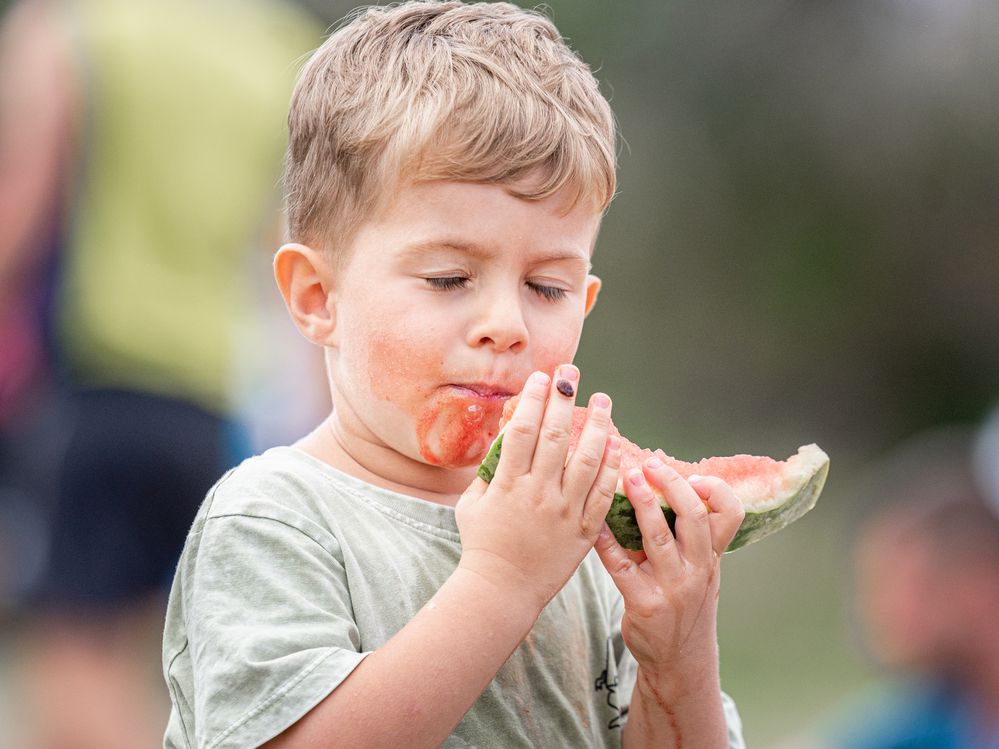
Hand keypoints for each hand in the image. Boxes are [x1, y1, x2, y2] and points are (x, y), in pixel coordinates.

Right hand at [455, 366, 620, 609]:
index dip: (534, 400)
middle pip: (556, 437)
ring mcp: (563, 513)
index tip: (542, 377)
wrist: (501, 591)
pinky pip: (601, 495)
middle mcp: (537, 494)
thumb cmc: (482, 543)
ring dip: (597, 425)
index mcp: (507, 484)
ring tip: (603, 399)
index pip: (523, 431)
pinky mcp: (583, 532)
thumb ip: (488, 467)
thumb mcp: (472, 502)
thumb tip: (504, 430)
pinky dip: (610, 467)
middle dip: (565, 399)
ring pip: (586, 460)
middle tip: (572, 371)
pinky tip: (616, 443)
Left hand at [594, 459, 743, 674]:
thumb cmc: (684, 603)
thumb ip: (688, 535)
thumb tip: (658, 484)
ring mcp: (673, 587)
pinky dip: (606, 541)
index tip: (693, 475)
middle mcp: (698, 570)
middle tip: (651, 465)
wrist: (680, 660)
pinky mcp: (644, 604)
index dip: (715, 490)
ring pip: (658, 536)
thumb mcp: (700, 571)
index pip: (731, 514)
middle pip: (693, 516)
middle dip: (671, 484)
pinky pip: (620, 565)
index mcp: (712, 556)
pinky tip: (595, 524)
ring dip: (641, 503)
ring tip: (626, 479)